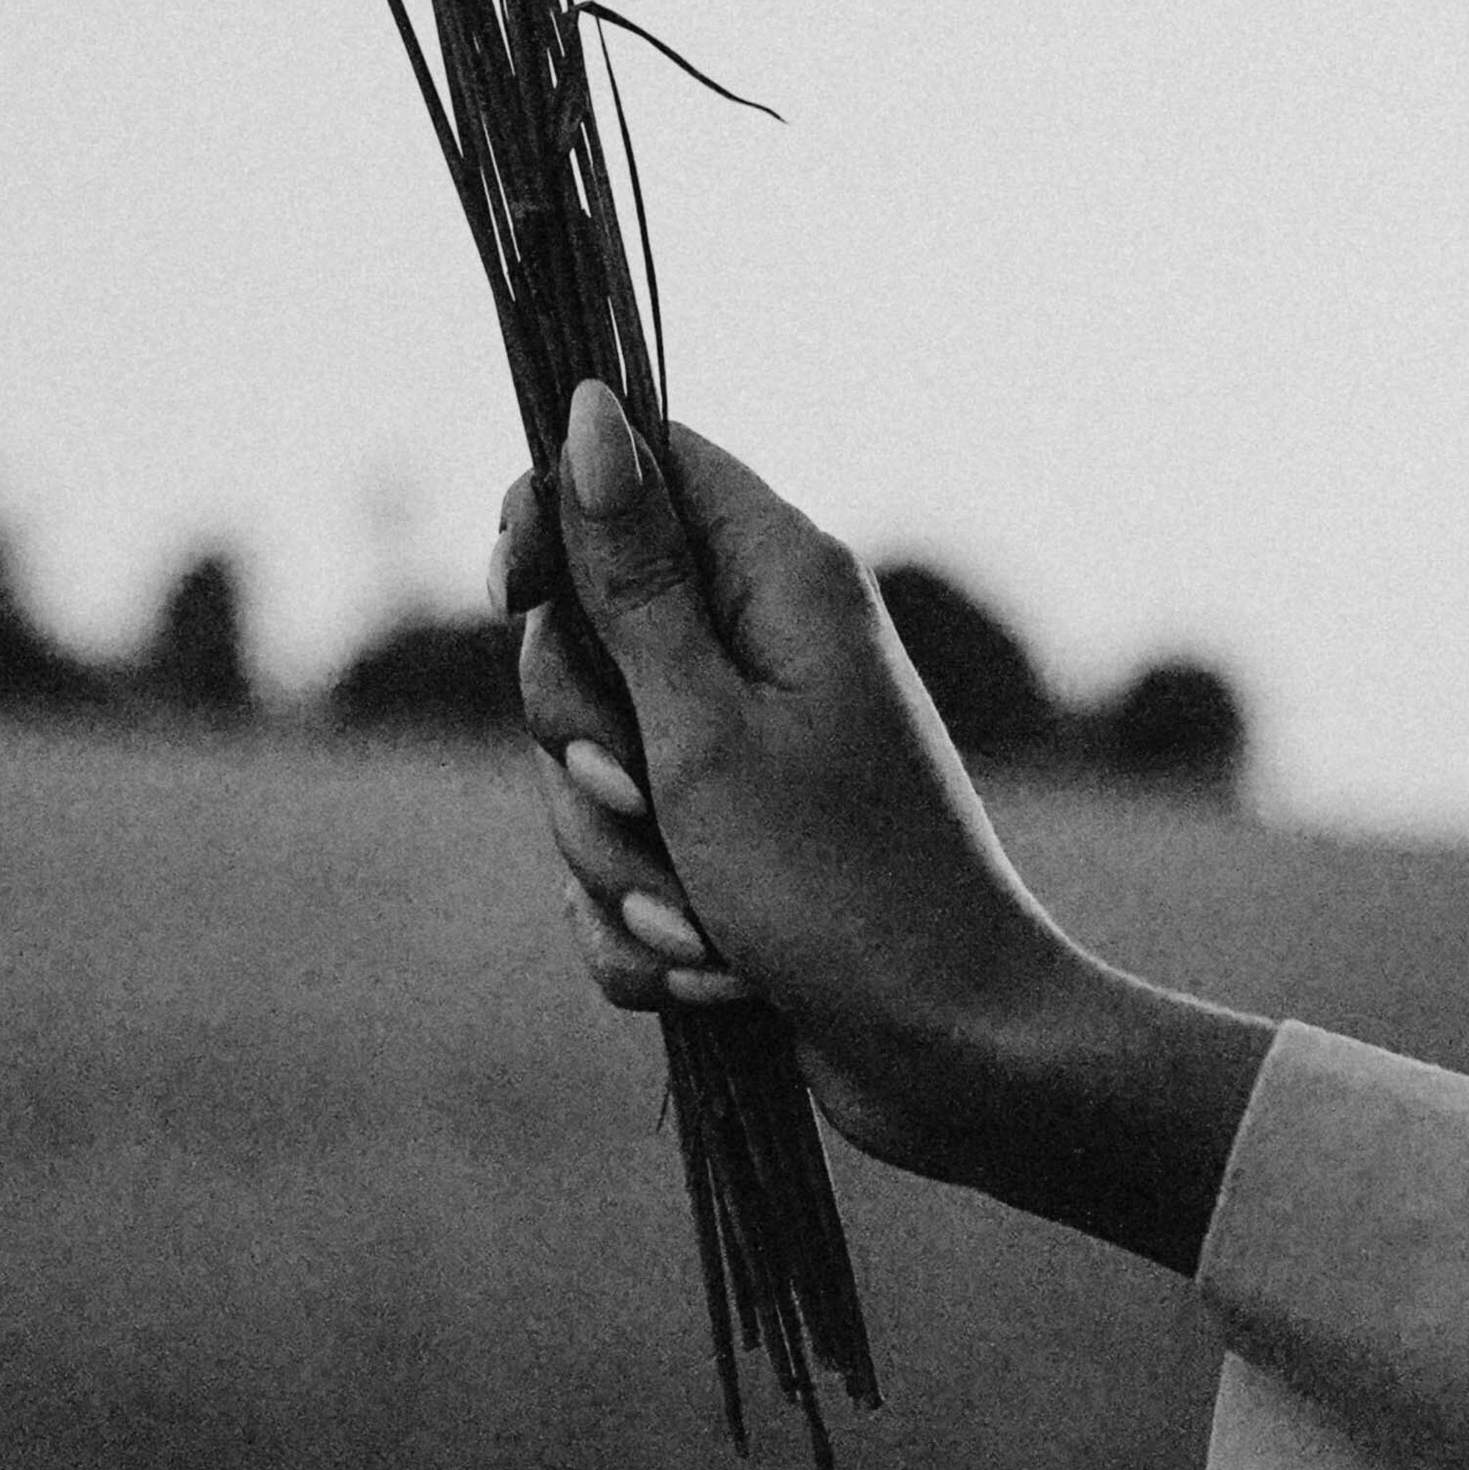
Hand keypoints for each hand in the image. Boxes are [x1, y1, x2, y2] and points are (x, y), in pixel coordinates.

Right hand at [493, 382, 1274, 1268]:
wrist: (953, 1059)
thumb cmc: (843, 887)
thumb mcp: (703, 726)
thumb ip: (630, 575)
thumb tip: (590, 409)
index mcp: (780, 580)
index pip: (639, 468)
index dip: (553, 519)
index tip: (514, 594)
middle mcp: (765, 648)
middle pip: (586, 630)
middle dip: (581, 738)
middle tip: (643, 792)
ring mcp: (746, 752)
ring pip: (591, 762)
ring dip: (618, 856)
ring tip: (700, 919)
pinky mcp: (729, 848)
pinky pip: (621, 860)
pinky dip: (644, 924)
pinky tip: (709, 971)